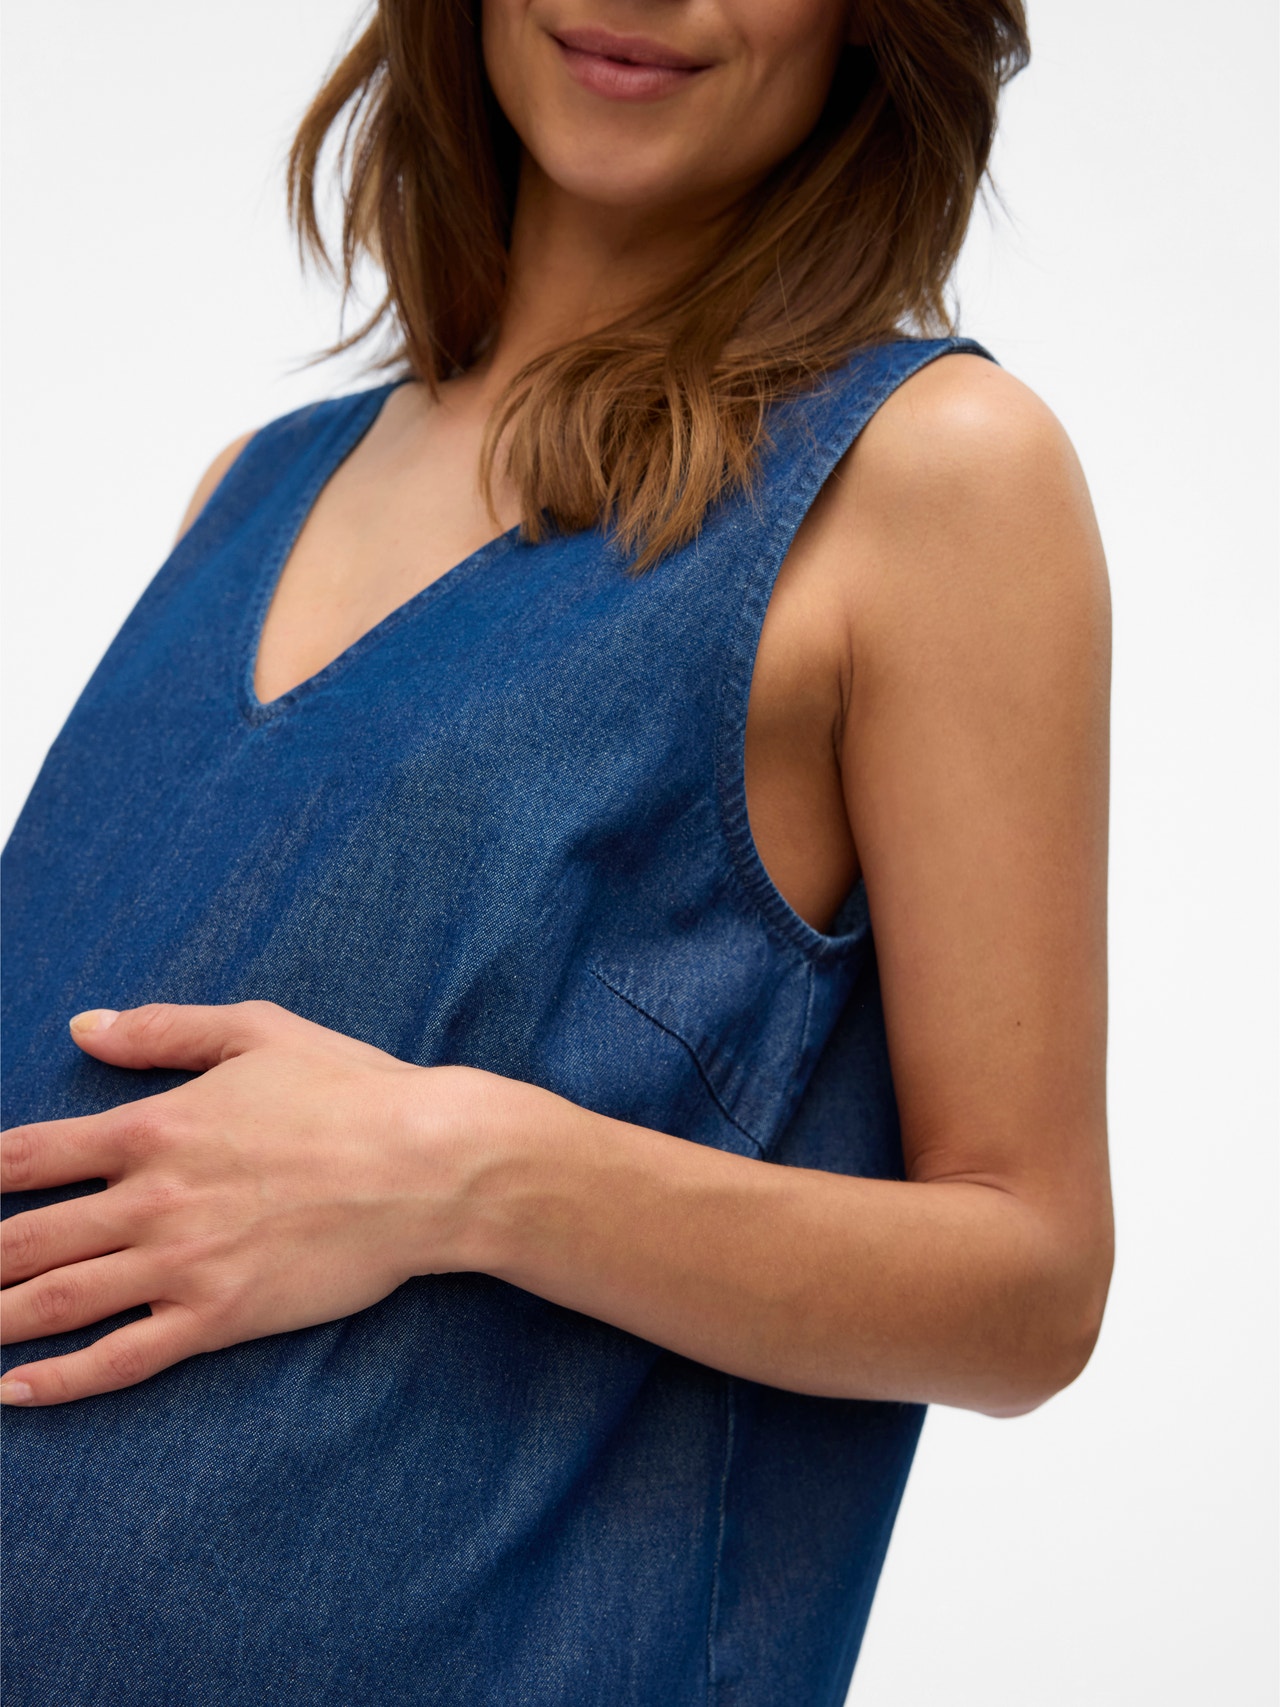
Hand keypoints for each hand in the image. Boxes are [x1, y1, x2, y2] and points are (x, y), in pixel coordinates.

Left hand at [0, 1002, 491, 1404]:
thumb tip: (84, 1027)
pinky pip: (121, 1358)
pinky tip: (13, 1391)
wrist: (429, 1165)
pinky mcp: (218, 1318)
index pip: (26, 1156)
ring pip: (55, 1302)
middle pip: (22, 1240)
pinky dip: (59, 1382)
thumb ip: (164, 1030)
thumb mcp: (258, 1031)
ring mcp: (181, 1265)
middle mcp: (151, 1200)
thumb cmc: (352, 1090)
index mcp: (153, 1127)